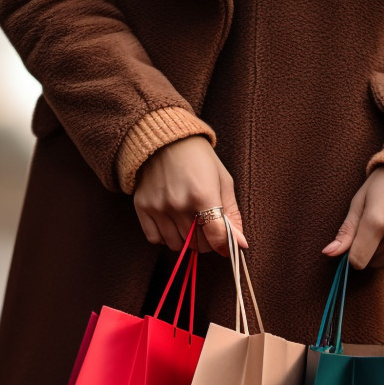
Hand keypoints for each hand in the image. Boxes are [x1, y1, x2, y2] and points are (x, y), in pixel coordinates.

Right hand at [134, 136, 246, 255]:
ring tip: (189, 223)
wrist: (165, 138)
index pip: (216, 236)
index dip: (225, 245)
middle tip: (207, 227)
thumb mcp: (223, 180)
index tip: (227, 245)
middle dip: (207, 241)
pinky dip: (166, 237)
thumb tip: (240, 243)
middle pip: (198, 244)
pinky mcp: (142, 207)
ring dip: (186, 241)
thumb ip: (232, 214)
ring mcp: (158, 207)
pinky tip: (171, 223)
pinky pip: (155, 239)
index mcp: (203, 194)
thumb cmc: (199, 159)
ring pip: (177, 246)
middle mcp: (178, 203)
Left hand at [323, 166, 383, 271]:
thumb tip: (328, 253)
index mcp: (376, 220)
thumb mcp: (360, 201)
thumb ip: (346, 230)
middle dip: (366, 251)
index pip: (357, 260)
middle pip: (371, 262)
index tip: (354, 243)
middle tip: (371, 230)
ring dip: (380, 255)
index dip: (351, 255)